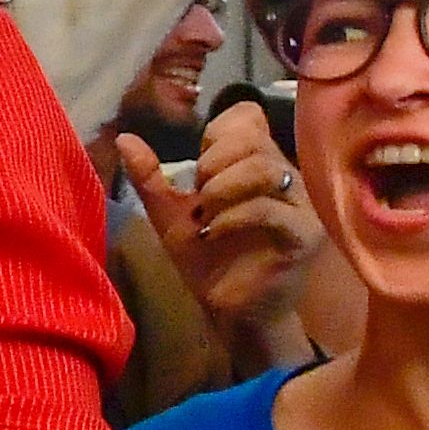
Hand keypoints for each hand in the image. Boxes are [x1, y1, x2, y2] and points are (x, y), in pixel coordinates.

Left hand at [120, 95, 313, 338]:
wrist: (231, 312)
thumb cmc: (209, 261)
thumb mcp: (171, 215)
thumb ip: (150, 177)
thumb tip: (125, 138)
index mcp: (258, 164)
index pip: (248, 117)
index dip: (218, 133)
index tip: (198, 166)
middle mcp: (285, 178)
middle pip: (255, 141)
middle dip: (214, 163)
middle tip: (198, 195)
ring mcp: (299, 206)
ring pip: (265, 170)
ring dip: (222, 189)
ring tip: (205, 215)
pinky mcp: (303, 235)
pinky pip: (270, 211)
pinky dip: (233, 218)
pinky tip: (214, 233)